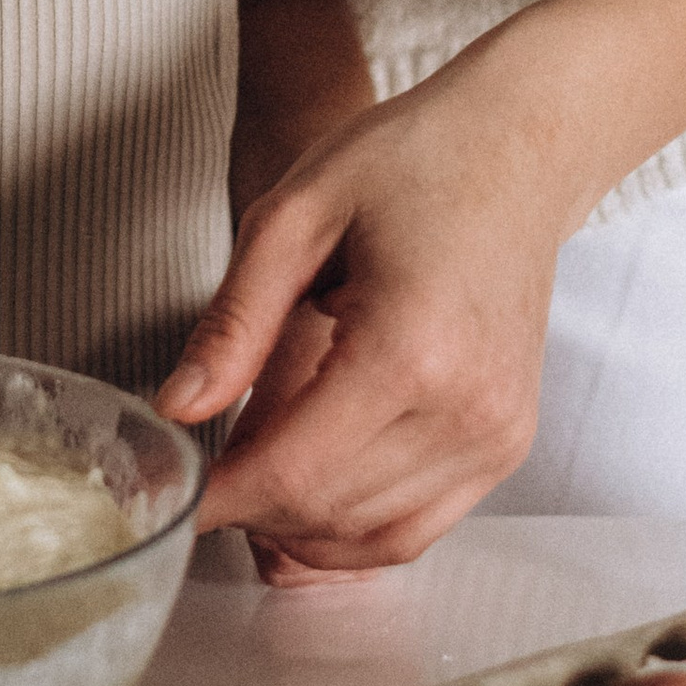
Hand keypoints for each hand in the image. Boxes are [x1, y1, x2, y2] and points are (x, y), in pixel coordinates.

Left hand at [154, 60, 561, 581]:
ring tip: (254, 467)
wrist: (516, 147)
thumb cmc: (412, 160)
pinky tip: (310, 487)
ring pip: (369, 537)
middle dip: (249, 508)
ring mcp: (496, 433)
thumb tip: (176, 410)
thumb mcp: (295, 215)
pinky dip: (351, 528)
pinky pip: (416, 528)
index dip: (218, 496)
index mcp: (409, 349)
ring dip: (296, 526)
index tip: (169, 491)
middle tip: (202, 467)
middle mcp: (466, 407)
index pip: (291, 473)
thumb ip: (233, 322)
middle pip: (324, 513)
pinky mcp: (507, 442)